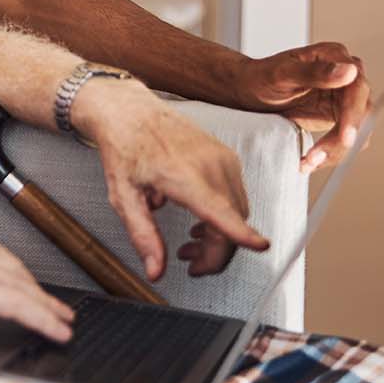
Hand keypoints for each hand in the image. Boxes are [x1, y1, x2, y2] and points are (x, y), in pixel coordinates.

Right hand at [0, 208, 74, 342]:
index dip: (17, 274)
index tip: (30, 287)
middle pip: (10, 265)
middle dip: (35, 290)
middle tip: (55, 308)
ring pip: (18, 284)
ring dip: (44, 307)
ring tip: (59, 322)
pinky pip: (16, 303)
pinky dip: (40, 317)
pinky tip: (52, 327)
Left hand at [75, 81, 269, 279]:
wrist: (131, 111)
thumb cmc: (126, 147)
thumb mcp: (123, 196)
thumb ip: (143, 235)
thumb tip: (156, 270)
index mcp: (183, 175)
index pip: (220, 209)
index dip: (242, 232)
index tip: (260, 246)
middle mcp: (210, 164)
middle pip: (233, 221)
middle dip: (217, 253)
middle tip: (191, 265)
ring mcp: (223, 158)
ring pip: (238, 212)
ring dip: (221, 236)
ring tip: (190, 245)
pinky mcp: (227, 157)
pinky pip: (236, 196)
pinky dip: (224, 216)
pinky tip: (200, 222)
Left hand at [237, 42, 370, 173]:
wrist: (249, 90)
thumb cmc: (261, 76)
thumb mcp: (282, 74)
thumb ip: (314, 72)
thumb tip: (349, 71)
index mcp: (335, 56)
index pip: (357, 88)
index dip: (353, 115)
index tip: (346, 137)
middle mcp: (345, 75)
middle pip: (361, 113)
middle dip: (342, 139)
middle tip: (318, 157)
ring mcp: (343, 96)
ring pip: (356, 130)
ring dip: (336, 151)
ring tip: (308, 161)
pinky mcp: (337, 115)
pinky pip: (343, 138)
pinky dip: (330, 152)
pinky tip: (310, 159)